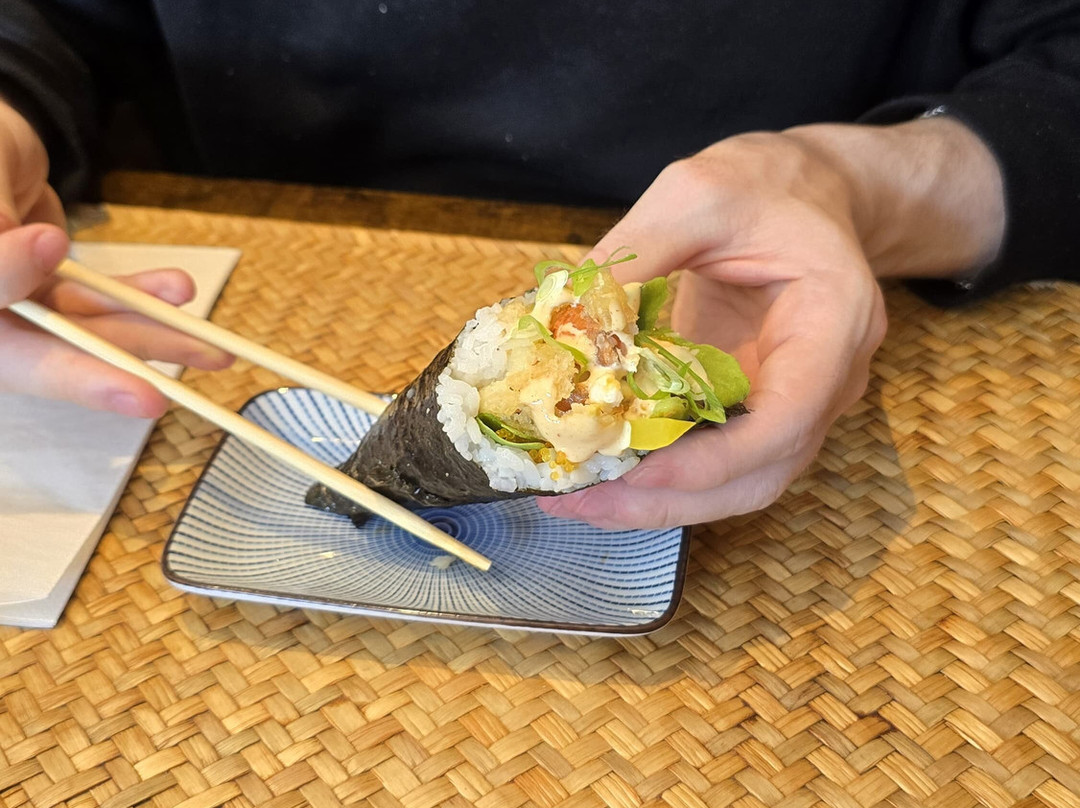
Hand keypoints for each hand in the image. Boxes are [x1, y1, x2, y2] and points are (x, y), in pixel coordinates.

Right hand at [0, 101, 232, 416]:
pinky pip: (91, 300)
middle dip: (102, 373)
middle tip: (154, 401)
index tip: (82, 303)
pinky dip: (136, 296)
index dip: (40, 331)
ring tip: (212, 352)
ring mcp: (8, 306)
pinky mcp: (40, 290)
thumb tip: (43, 249)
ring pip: (77, 329)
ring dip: (146, 334)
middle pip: (34, 354)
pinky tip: (178, 290)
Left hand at [541, 117, 1004, 529]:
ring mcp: (795, 403)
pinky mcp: (758, 408)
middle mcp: (826, 380)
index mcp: (833, 321)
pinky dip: (659, 475)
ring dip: (657, 501)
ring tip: (575, 497)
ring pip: (736, 483)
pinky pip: (715, 460)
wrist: (805, 192)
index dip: (714, 460)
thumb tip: (563, 316)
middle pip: (760, 474)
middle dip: (669, 499)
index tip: (639, 470)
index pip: (788, 419)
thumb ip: (636, 250)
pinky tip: (600, 470)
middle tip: (581, 500)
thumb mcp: (696, 194)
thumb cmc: (764, 185)